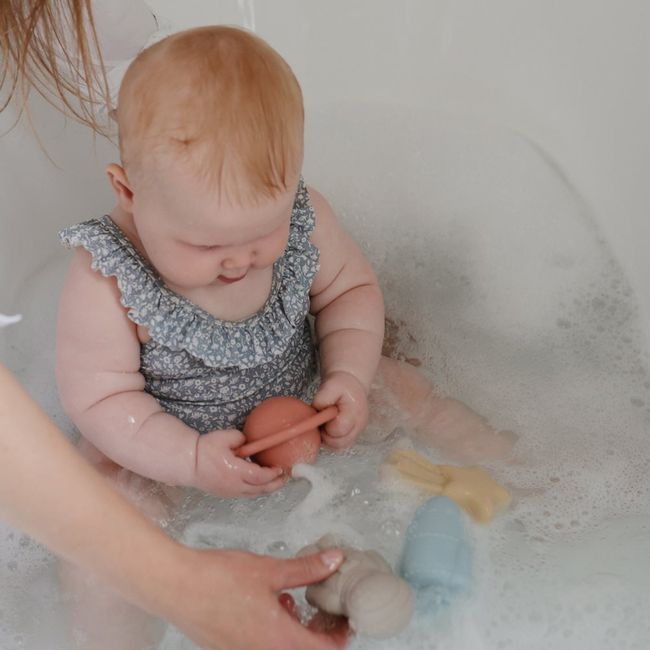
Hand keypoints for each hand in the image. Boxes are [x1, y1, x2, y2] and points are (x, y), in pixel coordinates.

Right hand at [165, 546, 349, 649]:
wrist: (174, 586)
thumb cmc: (218, 579)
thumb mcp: (270, 570)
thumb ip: (307, 569)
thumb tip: (334, 560)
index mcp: (279, 641)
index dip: (341, 635)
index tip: (345, 616)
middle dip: (320, 631)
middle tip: (324, 606)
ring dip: (296, 630)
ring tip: (292, 600)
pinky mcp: (230, 648)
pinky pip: (263, 646)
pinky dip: (275, 630)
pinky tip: (268, 602)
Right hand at [193, 429, 285, 496]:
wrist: (187, 463)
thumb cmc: (204, 449)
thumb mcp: (223, 437)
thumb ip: (240, 437)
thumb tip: (249, 442)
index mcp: (235, 472)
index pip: (260, 477)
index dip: (273, 474)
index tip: (281, 468)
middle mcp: (234, 485)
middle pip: (261, 489)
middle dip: (276, 484)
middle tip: (286, 478)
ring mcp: (230, 492)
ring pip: (254, 494)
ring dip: (267, 489)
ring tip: (277, 482)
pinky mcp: (225, 494)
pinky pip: (246, 494)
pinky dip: (257, 490)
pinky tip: (261, 483)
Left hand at [313, 371, 368, 448]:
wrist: (351, 386)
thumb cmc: (342, 385)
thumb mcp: (331, 385)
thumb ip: (322, 398)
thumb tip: (317, 413)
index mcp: (355, 413)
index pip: (339, 430)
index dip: (326, 426)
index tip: (323, 416)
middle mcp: (359, 425)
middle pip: (340, 443)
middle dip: (326, 435)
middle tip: (322, 422)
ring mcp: (357, 432)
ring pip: (339, 446)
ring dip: (328, 438)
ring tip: (325, 424)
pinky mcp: (353, 435)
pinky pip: (340, 444)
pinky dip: (331, 439)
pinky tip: (328, 427)